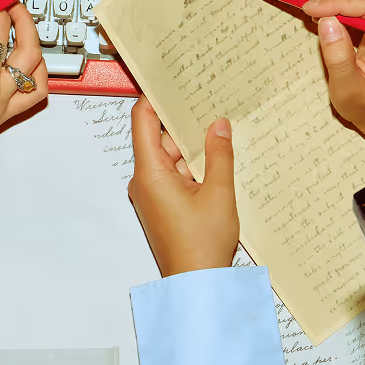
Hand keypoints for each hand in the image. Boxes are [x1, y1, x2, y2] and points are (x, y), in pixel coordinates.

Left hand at [127, 99, 238, 276]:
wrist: (197, 284)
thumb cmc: (201, 245)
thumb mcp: (219, 193)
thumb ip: (219, 154)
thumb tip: (218, 125)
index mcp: (150, 172)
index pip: (143, 121)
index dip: (154, 98)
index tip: (168, 80)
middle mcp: (145, 181)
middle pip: (160, 138)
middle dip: (184, 124)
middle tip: (208, 102)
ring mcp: (154, 195)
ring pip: (171, 158)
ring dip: (192, 149)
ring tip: (220, 132)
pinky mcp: (164, 206)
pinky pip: (176, 176)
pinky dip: (193, 168)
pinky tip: (216, 163)